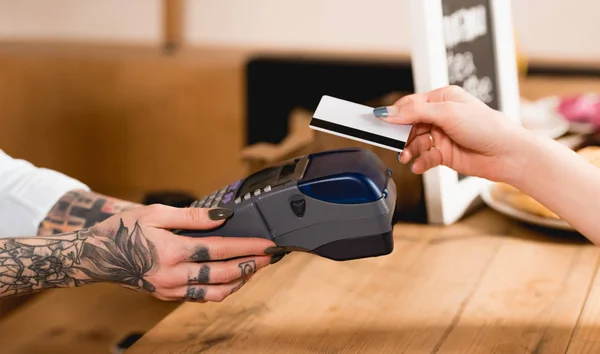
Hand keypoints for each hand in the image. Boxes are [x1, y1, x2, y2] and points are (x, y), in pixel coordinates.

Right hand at [77, 205, 283, 302]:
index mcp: (172, 252)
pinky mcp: (167, 295)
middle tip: (271, 257)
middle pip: (224, 275)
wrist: (95, 256)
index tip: (268, 244)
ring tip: (255, 269)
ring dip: (239, 282)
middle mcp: (173, 276)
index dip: (248, 248)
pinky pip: (201, 297)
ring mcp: (170, 289)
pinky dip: (220, 290)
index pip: (221, 251)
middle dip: (252, 266)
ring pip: (215, 293)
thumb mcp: (156, 213)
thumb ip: (192, 217)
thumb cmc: (123, 231)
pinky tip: (230, 279)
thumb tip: (222, 216)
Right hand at [374, 85, 530, 182]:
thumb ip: (415, 112)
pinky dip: (419, 162)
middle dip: (401, 135)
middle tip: (392, 143)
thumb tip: (389, 112)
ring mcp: (442, 136)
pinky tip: (418, 165)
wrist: (508, 154)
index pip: (410, 104)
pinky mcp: (445, 154)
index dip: (395, 114)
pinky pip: (424, 157)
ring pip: (415, 142)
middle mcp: (441, 116)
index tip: (379, 121)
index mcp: (442, 99)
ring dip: (409, 150)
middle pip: (409, 125)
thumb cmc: (488, 127)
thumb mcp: (447, 113)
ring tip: (407, 157)